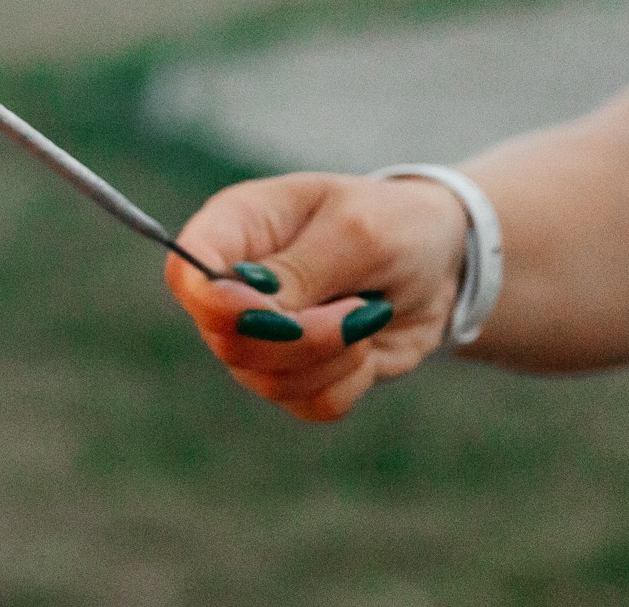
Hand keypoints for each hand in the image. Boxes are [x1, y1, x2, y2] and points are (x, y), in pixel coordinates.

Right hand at [164, 171, 467, 421]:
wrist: (442, 260)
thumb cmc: (395, 223)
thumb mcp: (358, 231)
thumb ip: (301, 269)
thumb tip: (250, 309)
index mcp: (236, 227)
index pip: (186, 273)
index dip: (216, 305)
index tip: (278, 313)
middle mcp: (235, 284)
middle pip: (227, 340)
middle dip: (303, 339)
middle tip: (360, 310)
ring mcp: (260, 333)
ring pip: (267, 379)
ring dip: (333, 359)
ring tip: (368, 316)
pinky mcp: (297, 372)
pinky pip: (307, 404)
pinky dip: (348, 383)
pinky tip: (366, 346)